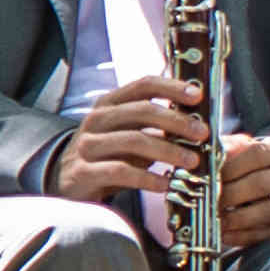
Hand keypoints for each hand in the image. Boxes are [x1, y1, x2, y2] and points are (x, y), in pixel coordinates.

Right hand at [49, 73, 199, 204]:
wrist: (67, 184)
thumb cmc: (107, 157)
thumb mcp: (129, 136)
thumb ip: (155, 127)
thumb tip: (197, 125)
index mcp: (109, 104)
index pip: (143, 85)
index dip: (172, 87)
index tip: (198, 96)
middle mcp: (96, 120)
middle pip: (142, 111)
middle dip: (177, 121)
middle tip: (202, 134)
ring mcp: (88, 145)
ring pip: (134, 140)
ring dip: (168, 151)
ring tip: (191, 162)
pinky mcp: (84, 172)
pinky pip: (121, 171)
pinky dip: (147, 178)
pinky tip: (165, 185)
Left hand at [214, 129, 269, 243]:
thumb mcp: (260, 153)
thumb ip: (236, 150)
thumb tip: (210, 153)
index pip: (256, 153)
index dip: (229, 165)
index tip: (207, 174)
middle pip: (260, 184)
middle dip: (229, 194)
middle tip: (207, 201)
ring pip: (268, 212)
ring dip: (236, 219)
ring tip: (216, 221)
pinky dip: (246, 236)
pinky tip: (227, 235)